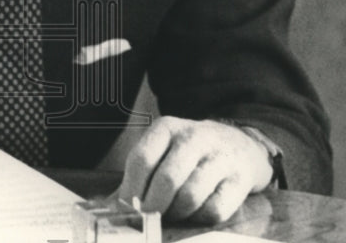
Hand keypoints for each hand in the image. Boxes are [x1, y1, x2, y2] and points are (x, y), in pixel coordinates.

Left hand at [117, 116, 273, 223]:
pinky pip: (215, 209)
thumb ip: (136, 178)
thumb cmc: (189, 155)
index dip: (132, 189)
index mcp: (167, 128)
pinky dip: (200, 218)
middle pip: (166, 179)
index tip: (129, 208)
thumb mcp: (162, 152)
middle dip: (154, 206)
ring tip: (173, 214)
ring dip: (177, 213)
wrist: (240, 146)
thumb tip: (106, 208)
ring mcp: (219, 157)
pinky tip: (196, 212)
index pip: (142, 159)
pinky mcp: (240, 179)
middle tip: (149, 218)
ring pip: (190, 196)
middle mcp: (194, 137)